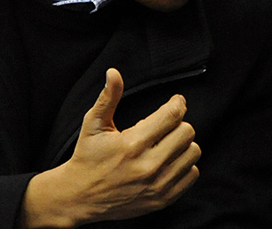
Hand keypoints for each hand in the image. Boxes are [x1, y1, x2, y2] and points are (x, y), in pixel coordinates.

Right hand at [21, 68, 200, 227]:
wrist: (79, 197)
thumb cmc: (87, 157)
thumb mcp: (93, 125)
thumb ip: (108, 97)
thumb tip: (113, 73)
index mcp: (132, 144)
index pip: (173, 115)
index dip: (178, 103)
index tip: (176, 101)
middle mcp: (148, 166)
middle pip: (187, 132)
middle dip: (178, 124)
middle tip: (165, 126)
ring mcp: (157, 184)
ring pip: (193, 152)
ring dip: (183, 144)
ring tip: (165, 144)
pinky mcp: (163, 199)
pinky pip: (192, 174)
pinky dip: (184, 165)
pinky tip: (168, 161)